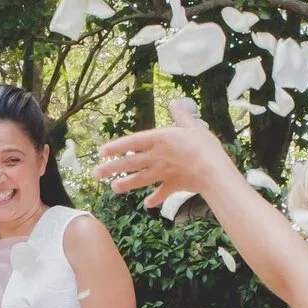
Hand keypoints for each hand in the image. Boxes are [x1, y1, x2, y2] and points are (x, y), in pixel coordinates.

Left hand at [95, 99, 234, 207]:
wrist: (212, 171)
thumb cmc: (204, 146)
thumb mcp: (193, 126)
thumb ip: (181, 116)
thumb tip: (175, 103)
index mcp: (160, 139)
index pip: (132, 142)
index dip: (116, 146)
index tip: (101, 152)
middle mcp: (156, 157)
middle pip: (130, 163)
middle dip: (111, 168)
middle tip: (95, 174)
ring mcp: (163, 173)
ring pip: (140, 179)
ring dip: (126, 184)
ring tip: (113, 188)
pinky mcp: (173, 185)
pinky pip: (161, 193)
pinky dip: (155, 199)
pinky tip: (147, 204)